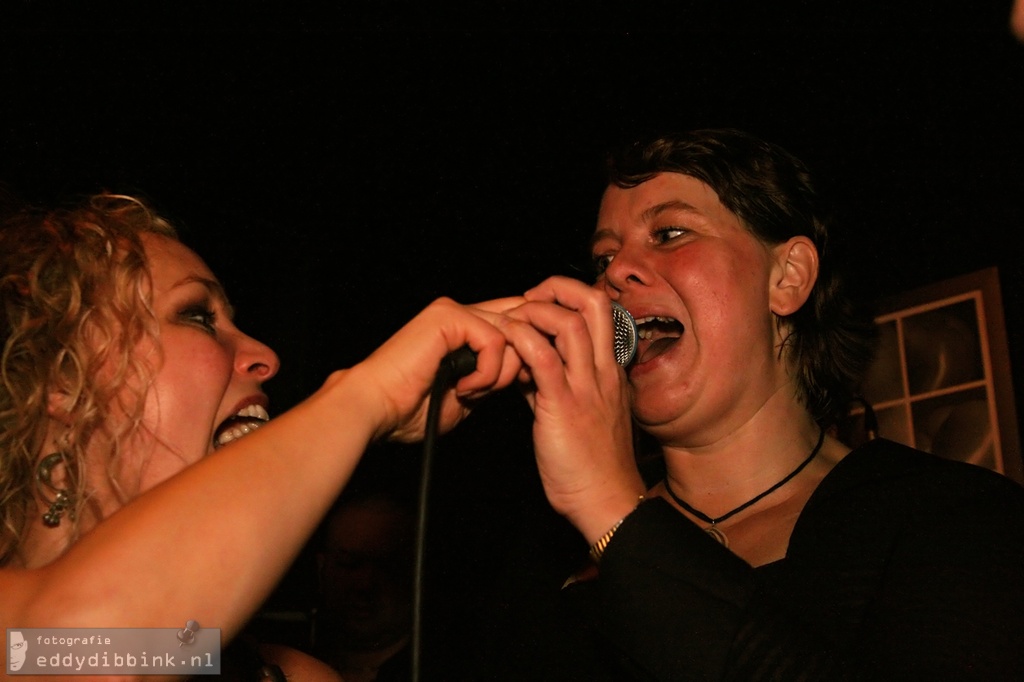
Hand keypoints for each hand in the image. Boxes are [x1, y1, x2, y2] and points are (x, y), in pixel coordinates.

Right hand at [352, 296, 523, 442]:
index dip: (526, 349)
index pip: (513, 321)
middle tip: (491, 392)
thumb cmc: (409, 407)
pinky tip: (463, 388)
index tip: (520, 382)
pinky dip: (486, 371)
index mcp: (460, 328)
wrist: (376, 408)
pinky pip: (494, 340)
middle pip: (520, 325)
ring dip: (498, 373)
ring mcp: (453, 311)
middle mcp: (458, 313)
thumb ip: (492, 374)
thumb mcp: (467, 391)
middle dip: (517, 364)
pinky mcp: (448, 316)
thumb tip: (524, 367)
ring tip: (470, 392)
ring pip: (510, 333)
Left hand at [498, 277, 646, 541]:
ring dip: (536, 311)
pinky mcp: (564, 406)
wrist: (606, 502)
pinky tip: (506, 343)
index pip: (601, 314)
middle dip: (558, 287)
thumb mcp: (580, 415)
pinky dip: (521, 340)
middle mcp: (604, 372)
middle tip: (530, 297)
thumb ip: (555, 386)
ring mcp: (587, 387)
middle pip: (594, 304)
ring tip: (514, 319)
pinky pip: (543, 358)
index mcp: (610, 372)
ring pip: (570, 322)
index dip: (570, 298)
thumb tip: (527, 366)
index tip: (541, 305)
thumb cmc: (593, 466)